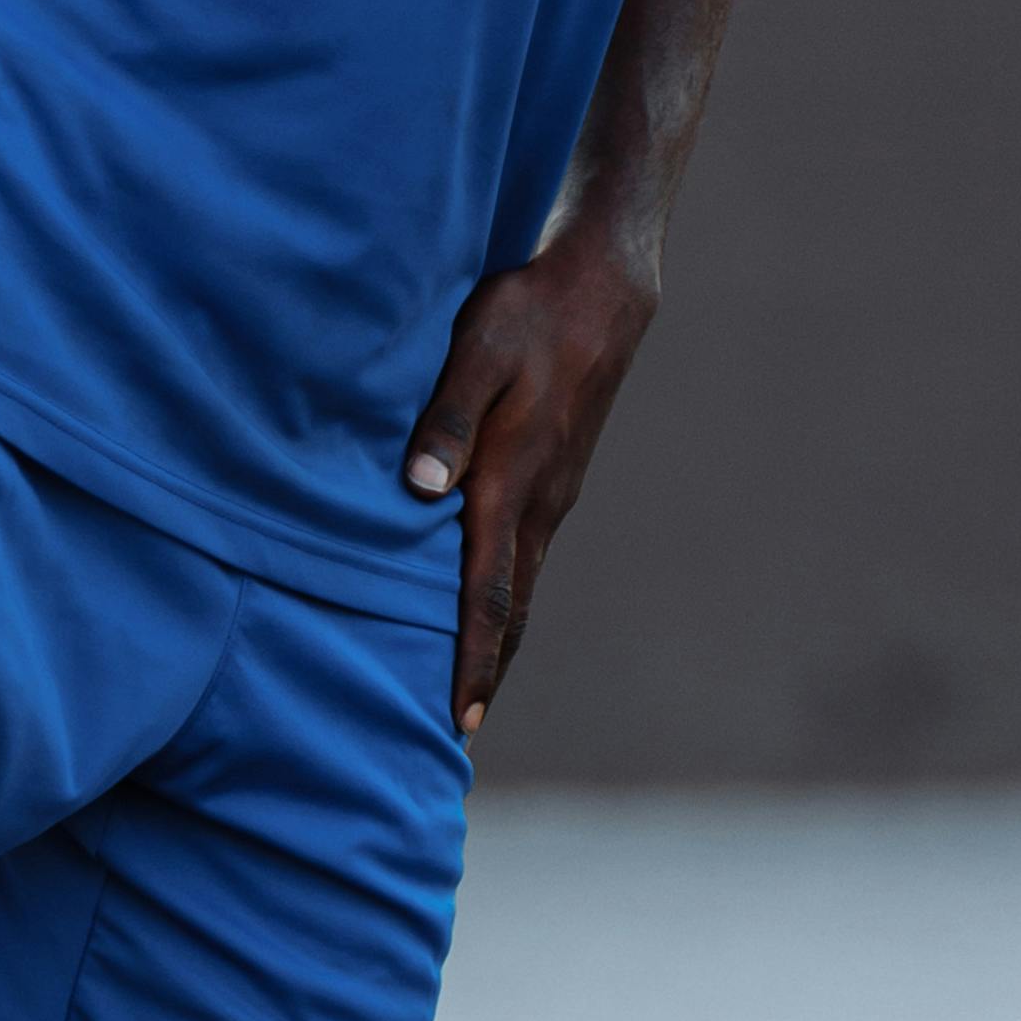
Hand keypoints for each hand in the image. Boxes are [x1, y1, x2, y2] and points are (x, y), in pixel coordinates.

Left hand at [402, 216, 662, 740]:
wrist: (601, 289)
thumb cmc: (527, 311)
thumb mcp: (476, 349)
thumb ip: (445, 415)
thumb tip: (418, 488)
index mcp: (512, 481)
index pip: (489, 591)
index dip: (473, 658)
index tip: (461, 717)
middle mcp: (539, 502)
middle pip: (512, 608)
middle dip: (488, 671)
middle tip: (460, 731)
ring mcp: (553, 493)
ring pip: (522, 584)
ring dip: (499, 639)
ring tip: (471, 686)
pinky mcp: (554, 476)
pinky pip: (525, 553)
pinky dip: (506, 594)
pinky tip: (486, 604)